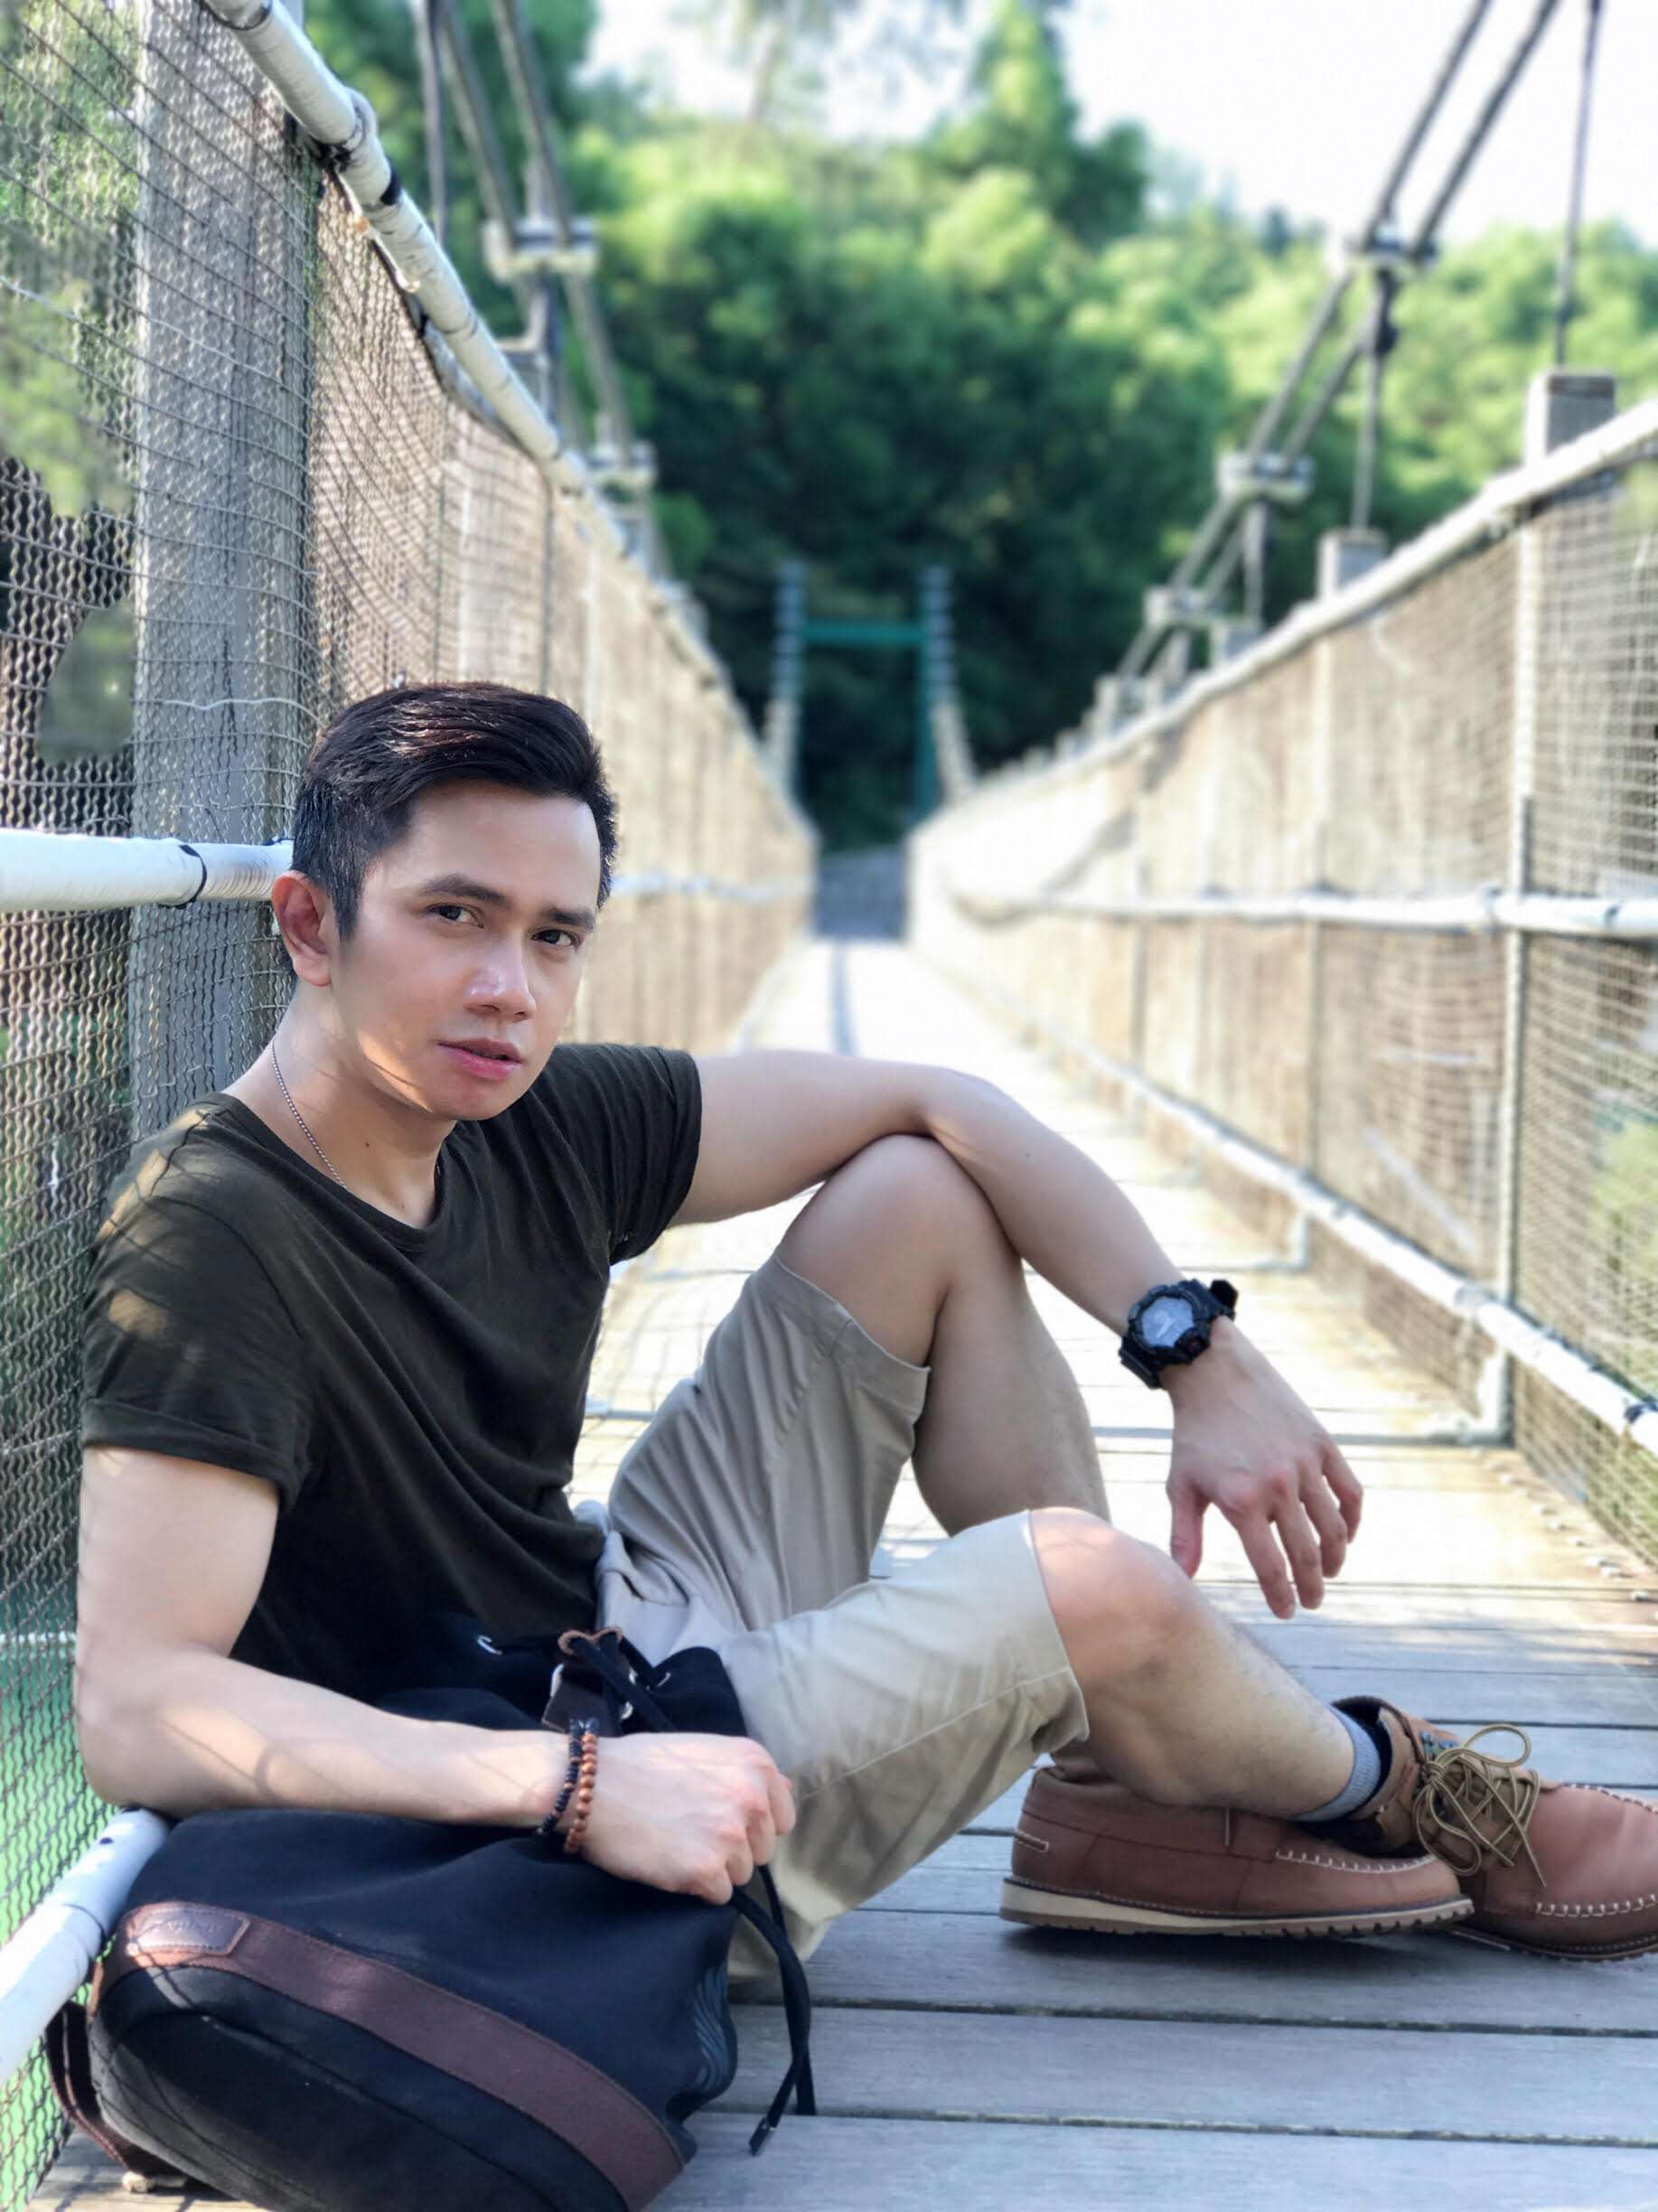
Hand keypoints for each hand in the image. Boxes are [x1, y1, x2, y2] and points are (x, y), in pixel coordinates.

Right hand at [561, 1732, 795, 1903]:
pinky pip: (718, 1895)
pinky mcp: (707, 1869)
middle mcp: (751, 1797)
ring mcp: (731, 1835)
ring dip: (713, 1869)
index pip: (782, 1816)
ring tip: (676, 1844)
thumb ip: (745, 1772)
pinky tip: (669, 1863)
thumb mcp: (703, 1750)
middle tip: (690, 1831)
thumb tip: (784, 1791)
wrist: (591, 1786)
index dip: (753, 1826)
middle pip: (763, 1849)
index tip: (723, 1822)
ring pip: (741, 1874)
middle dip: (732, 1848)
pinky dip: (695, 1888)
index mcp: (754, 1763)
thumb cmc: (640, 1765)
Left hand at [1162, 1321, 1362, 1618]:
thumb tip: (1182, 1580)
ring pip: (1334, 1527)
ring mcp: (1305, 1463)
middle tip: (1313, 1602)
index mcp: (1241, 1500)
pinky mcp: (1322, 1444)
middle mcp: (1278, 1485)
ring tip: (1327, 1573)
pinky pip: (1350, 1491)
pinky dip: (1352, 1518)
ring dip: (1335, 1558)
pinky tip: (1345, 1534)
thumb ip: (1184, 1536)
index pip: (1270, 1566)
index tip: (1286, 1612)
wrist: (1215, 1373)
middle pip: (1306, 1553)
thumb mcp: (1181, 1485)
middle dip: (1312, 1586)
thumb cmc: (1194, 1434)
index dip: (1281, 1596)